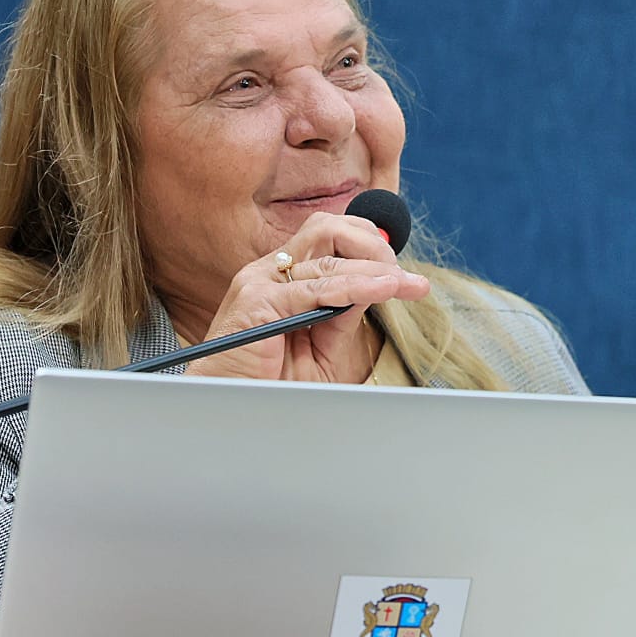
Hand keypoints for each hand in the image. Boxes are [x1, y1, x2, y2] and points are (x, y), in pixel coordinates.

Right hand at [184, 211, 428, 382]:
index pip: (330, 236)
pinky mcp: (257, 301)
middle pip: (329, 229)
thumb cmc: (272, 381)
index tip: (403, 274)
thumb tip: (378, 287)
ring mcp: (260, 282)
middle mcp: (270, 271)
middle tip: (404, 277)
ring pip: (328, 258)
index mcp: (283, 275)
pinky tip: (385, 290)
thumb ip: (343, 313)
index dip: (370, 245)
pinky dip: (356, 287)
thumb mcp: (322, 344)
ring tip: (405, 284)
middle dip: (374, 247)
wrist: (230, 408)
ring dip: (375, 268)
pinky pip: (316, 288)